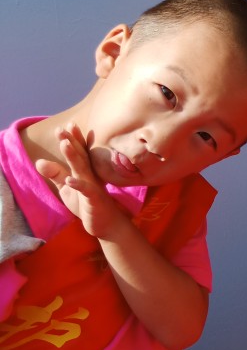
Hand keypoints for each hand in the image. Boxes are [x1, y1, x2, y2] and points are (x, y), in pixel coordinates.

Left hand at [36, 123, 123, 238]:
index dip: (73, 139)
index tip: (67, 125)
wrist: (106, 224)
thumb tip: (39, 161)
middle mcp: (91, 175)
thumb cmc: (87, 204)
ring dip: (74, 157)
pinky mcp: (94, 200)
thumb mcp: (67, 188)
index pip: (79, 152)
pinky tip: (69, 180)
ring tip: (65, 144)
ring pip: (82, 169)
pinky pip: (86, 191)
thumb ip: (55, 174)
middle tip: (63, 128)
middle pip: (80, 156)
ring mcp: (94, 186)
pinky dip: (78, 185)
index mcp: (85, 171)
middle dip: (72, 142)